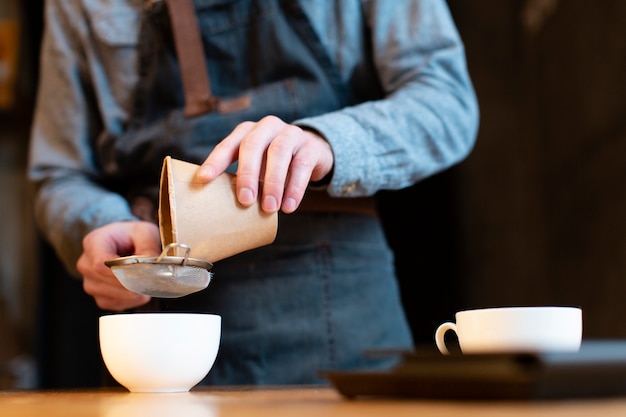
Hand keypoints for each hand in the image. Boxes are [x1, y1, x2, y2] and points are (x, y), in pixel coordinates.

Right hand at [77, 221, 160, 310]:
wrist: (122, 242)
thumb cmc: (131, 235)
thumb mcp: (144, 232)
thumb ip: (149, 246)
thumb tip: (153, 264)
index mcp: (94, 242)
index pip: (100, 264)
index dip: (121, 273)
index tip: (142, 274)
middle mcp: (86, 264)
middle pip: (107, 282)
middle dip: (132, 283)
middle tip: (153, 280)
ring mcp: (89, 282)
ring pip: (112, 296)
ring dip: (133, 293)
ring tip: (147, 282)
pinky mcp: (98, 296)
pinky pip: (114, 304)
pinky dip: (131, 301)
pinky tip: (139, 290)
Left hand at [195, 115, 333, 213]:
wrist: (312, 153)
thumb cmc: (273, 164)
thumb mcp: (255, 165)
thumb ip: (240, 177)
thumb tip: (218, 207)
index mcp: (247, 131)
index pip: (228, 145)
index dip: (215, 161)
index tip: (204, 179)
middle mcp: (267, 127)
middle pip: (253, 145)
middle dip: (247, 174)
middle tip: (245, 201)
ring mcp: (290, 134)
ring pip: (279, 152)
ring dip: (273, 183)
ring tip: (269, 208)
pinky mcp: (310, 147)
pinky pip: (302, 165)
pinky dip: (295, 188)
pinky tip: (289, 207)